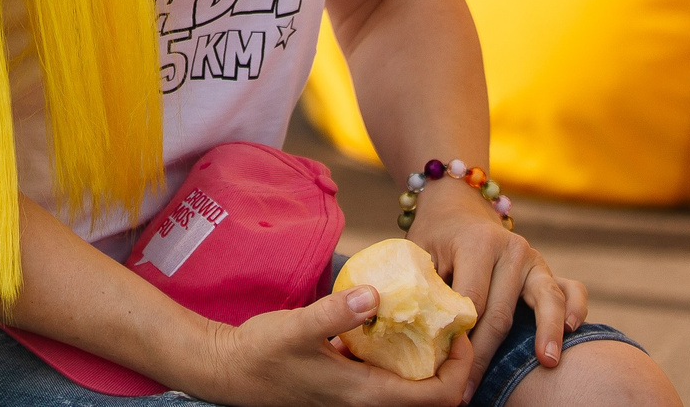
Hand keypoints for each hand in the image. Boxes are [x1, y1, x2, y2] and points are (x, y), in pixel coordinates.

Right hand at [202, 284, 470, 406]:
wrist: (229, 372)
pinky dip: (401, 357)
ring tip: (427, 320)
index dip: (460, 368)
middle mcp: (367, 404)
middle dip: (451, 365)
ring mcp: (357, 398)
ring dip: (428, 361)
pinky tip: (390, 324)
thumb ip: (336, 313)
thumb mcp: (297, 328)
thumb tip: (376, 294)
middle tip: (449, 324)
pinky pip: (388, 378)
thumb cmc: (261, 353)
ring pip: (411, 389)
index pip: (437, 397)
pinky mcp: (346, 387)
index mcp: (366, 396)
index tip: (459, 332)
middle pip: (432, 398)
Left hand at [415, 187, 587, 400]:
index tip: (449, 368)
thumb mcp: (419, 253)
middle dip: (486, 355)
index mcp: (477, 243)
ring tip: (547, 363)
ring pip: (545, 300)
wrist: (457, 207)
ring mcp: (535, 258)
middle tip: (471, 390)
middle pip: (502, 311)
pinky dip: (575, 309)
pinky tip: (571, 332)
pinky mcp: (549, 269)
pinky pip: (571, 289)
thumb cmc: (434, 237)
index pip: (472, 301)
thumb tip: (418, 333)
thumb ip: (421, 286)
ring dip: (546, 333)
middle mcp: (511, 248)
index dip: (460, 339)